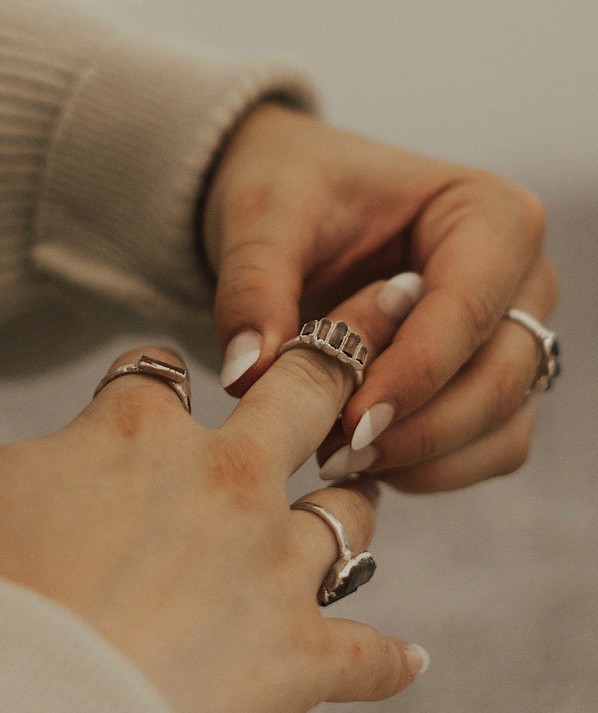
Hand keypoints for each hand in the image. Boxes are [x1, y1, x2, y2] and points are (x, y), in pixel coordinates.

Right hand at [0, 282, 427, 712]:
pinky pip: (365, 653)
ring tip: (345, 509)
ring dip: (344, 509)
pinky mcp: (296, 660)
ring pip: (347, 513)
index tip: (147, 390)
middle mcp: (218, 480)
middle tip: (348, 350)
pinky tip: (402, 661)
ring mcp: (267, 566)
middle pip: (301, 391)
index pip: (154, 372)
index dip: (149, 380)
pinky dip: (380, 657)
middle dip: (322, 368)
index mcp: (128, 432)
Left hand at [203, 103, 557, 490]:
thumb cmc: (289, 191)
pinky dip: (425, 468)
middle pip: (500, 378)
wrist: (287, 210)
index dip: (415, 373)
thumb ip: (253, 289)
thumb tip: (247, 374)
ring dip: (422, 457)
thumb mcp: (261, 220)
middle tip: (335, 454)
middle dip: (419, 429)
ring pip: (500, 427)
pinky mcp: (484, 384)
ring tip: (334, 459)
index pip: (470, 307)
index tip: (351, 421)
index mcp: (486, 214)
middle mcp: (518, 279)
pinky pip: (481, 450)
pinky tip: (353, 459)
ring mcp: (508, 337)